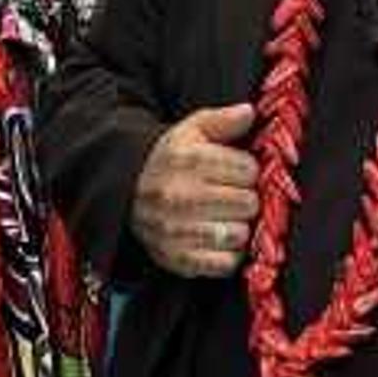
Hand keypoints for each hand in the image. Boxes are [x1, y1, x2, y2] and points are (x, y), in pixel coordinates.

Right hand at [133, 102, 261, 277]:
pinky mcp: (178, 259)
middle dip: (246, 198)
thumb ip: (223, 120)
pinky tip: (219, 240)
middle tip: (232, 195)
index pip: (248, 169)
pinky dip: (228, 254)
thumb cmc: (169, 160)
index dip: (248, 170)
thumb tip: (249, 112)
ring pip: (239, 234)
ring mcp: (178, 231)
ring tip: (225, 217)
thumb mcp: (191, 131)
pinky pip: (225, 264)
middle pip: (248, 202)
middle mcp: (180, 196)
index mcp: (187, 161)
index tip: (237, 172)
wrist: (128, 193)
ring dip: (239, 227)